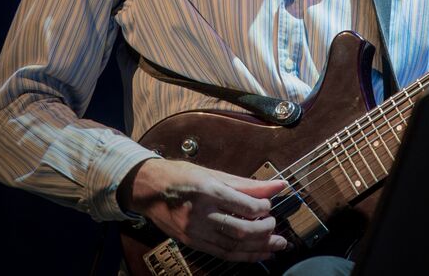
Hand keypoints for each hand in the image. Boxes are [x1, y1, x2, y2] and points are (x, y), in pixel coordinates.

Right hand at [121, 158, 288, 261]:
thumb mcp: (215, 173)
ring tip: (276, 246)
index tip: (269, 206)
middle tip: (276, 227)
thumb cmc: (182, 176)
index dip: (263, 209)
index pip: (244, 206)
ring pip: (232, 246)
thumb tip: (279, 186)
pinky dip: (242, 256)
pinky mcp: (192, 242)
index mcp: (208, 191)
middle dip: (265, 232)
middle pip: (240, 230)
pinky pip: (221, 254)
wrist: (149, 190)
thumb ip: (248, 184)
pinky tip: (258, 254)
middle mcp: (201, 214)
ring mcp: (195, 231)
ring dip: (258, 248)